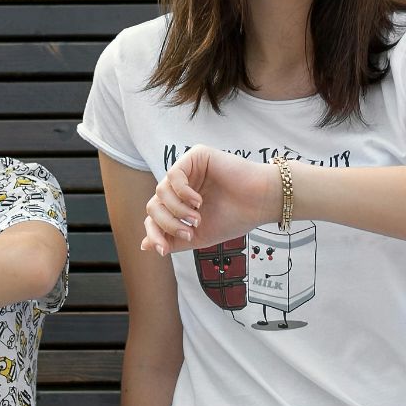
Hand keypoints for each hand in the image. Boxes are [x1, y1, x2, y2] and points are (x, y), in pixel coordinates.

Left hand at [140, 145, 280, 255]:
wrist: (260, 204)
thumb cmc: (234, 218)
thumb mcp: (198, 236)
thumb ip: (172, 239)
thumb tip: (144, 246)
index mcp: (181, 202)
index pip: (155, 216)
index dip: (155, 233)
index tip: (164, 249)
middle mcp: (182, 184)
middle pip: (154, 204)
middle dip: (167, 223)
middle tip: (189, 233)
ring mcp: (188, 169)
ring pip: (160, 191)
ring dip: (177, 210)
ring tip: (197, 218)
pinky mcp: (196, 156)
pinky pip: (173, 175)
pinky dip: (182, 193)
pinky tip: (198, 201)